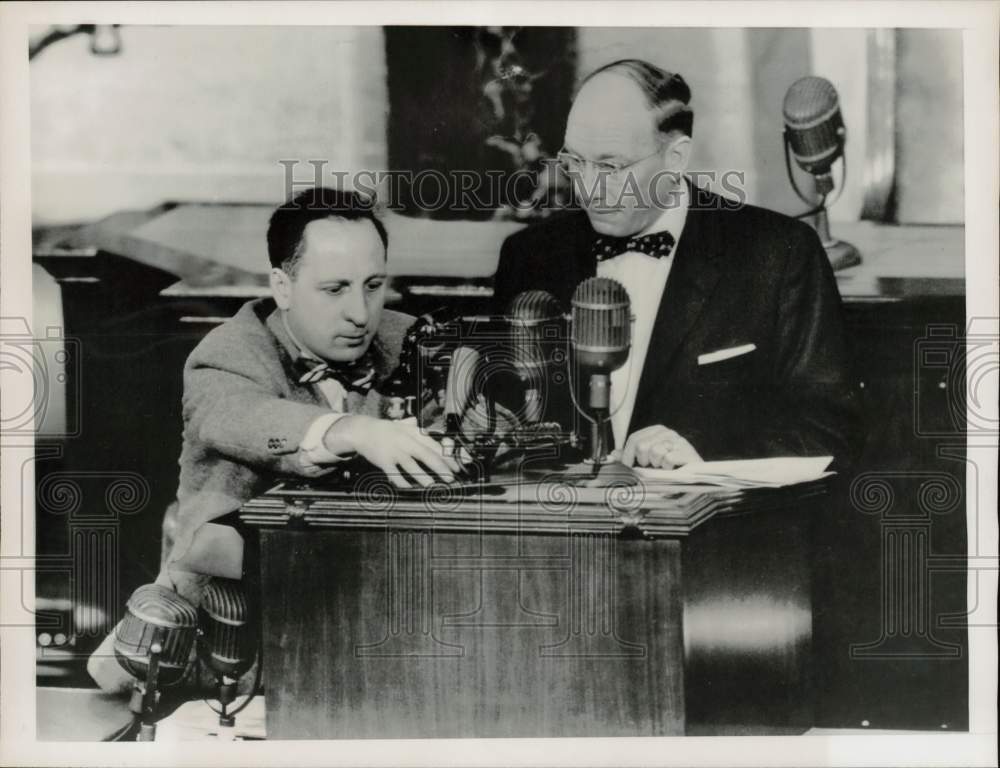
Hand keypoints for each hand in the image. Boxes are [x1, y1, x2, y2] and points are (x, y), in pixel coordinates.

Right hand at [325, 416, 461, 488]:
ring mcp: (394, 451)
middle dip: (440, 468)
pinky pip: (395, 474)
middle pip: (426, 455)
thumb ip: (416, 428)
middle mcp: (405, 441)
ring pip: (411, 466)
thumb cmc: (386, 430)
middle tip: (450, 479)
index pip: (433, 445)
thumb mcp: (403, 425)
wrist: (362, 431)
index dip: (446, 457)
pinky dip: (402, 482)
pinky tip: (409, 488)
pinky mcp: (383, 461)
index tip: (455, 467)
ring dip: (423, 477)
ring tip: (432, 486)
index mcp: (413, 433)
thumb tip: (429, 429)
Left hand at [621, 425, 700, 468]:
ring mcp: (678, 440)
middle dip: (644, 461)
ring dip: (658, 465)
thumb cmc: (668, 469)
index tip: (631, 466)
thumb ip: (630, 456)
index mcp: (656, 431)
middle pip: (642, 445)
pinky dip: (668, 469)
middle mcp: (667, 432)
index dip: (629, 455)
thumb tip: (613, 454)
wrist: (693, 479)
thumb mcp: (647, 461)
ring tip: (664, 468)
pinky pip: (667, 459)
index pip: (634, 439)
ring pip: (655, 452)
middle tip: (653, 467)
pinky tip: (673, 469)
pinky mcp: (686, 451)